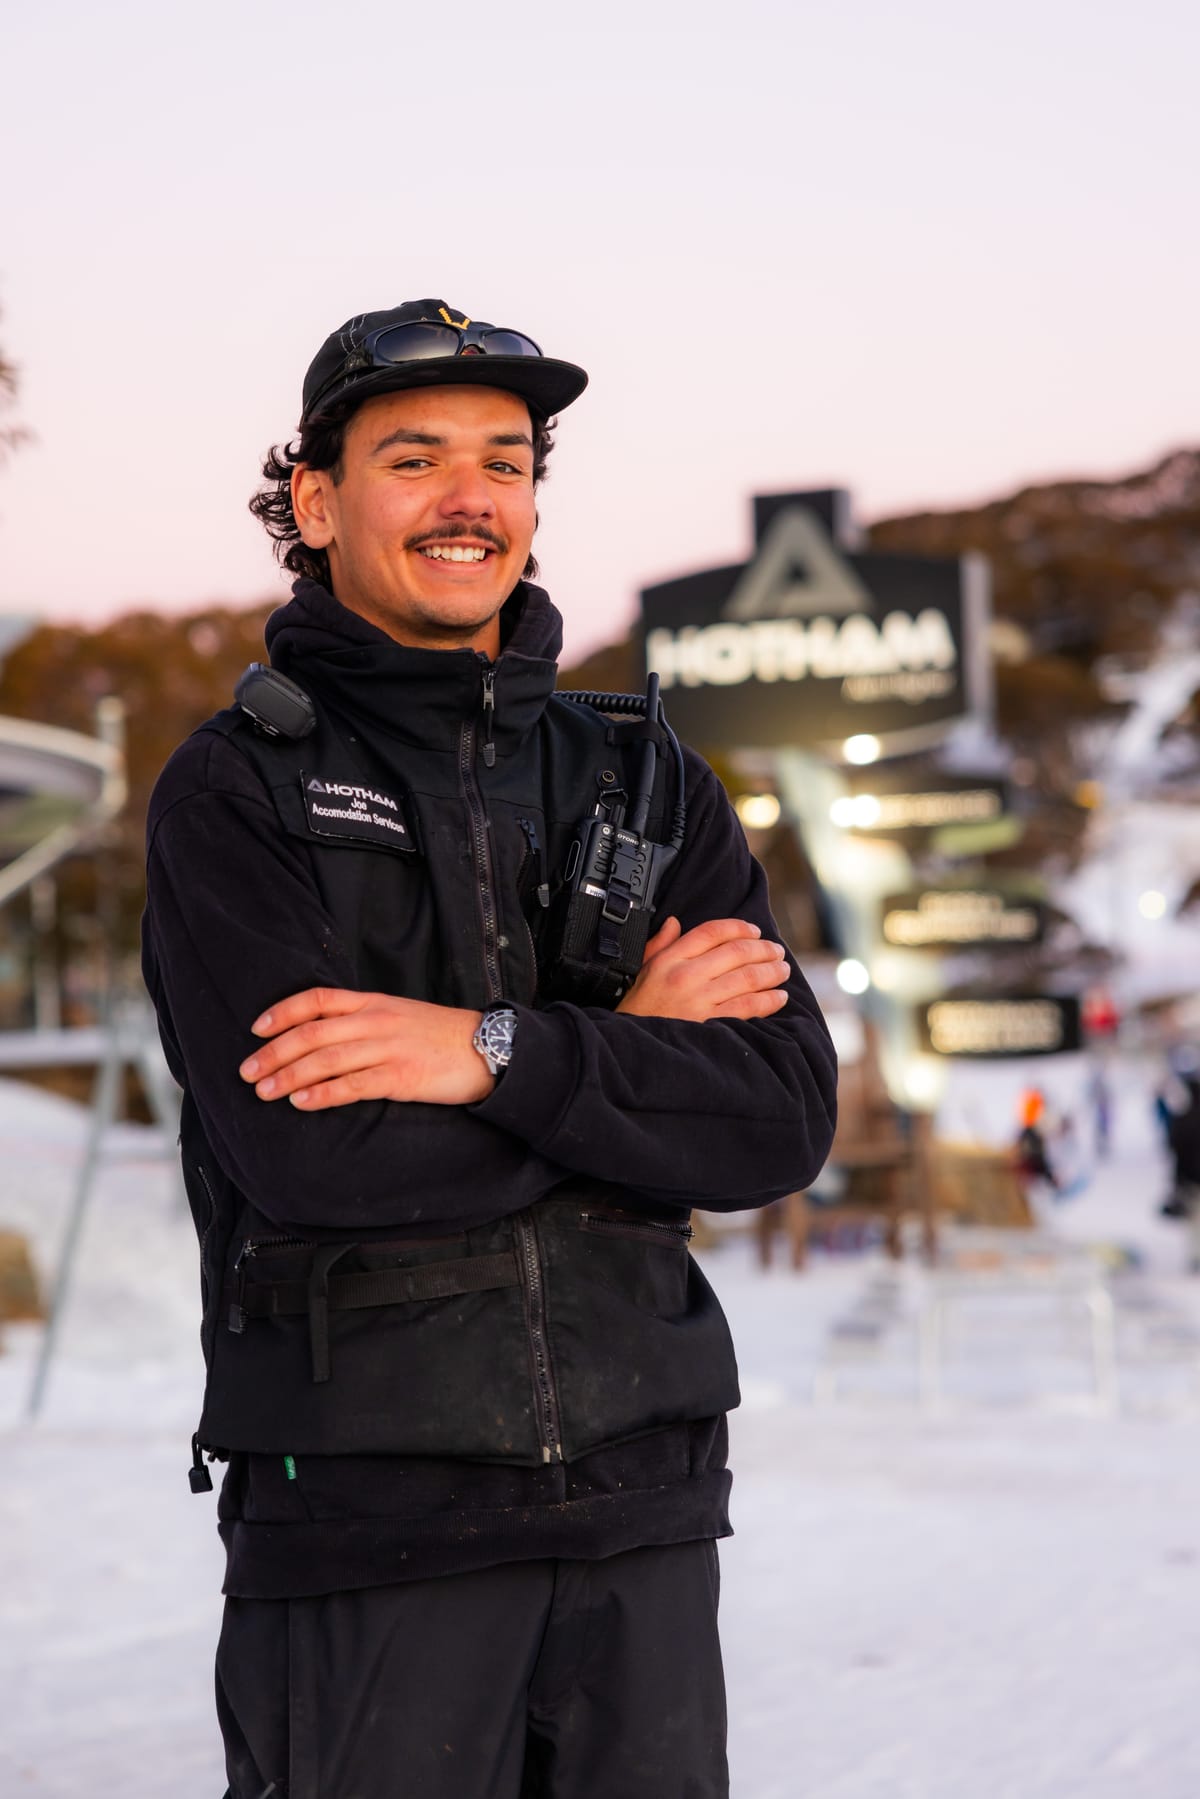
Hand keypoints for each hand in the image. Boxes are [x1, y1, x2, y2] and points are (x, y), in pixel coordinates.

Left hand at [238, 989, 490, 1110]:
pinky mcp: (401, 1077)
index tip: (256, 1029)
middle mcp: (376, 1021)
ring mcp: (388, 1048)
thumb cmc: (443, 1036)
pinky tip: (301, 1103)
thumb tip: (325, 1038)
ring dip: (289, 1076)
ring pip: (326, 1060)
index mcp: (374, 1003)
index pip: (318, 1000)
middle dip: (274, 1052)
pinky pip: (353, 1086)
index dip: (283, 1013)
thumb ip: (365, 1021)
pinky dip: (323, 1094)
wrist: (489, 1048)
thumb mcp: (401, 1016)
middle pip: (312, 1033)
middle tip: (246, 1071)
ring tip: (264, 1091)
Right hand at [617, 916, 789, 1021]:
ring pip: (747, 978)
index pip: (711, 932)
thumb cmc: (638, 1008)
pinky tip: (780, 997)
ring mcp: (699, 1000)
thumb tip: (674, 922)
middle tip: (777, 951)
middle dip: (763, 949)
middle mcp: (685, 976)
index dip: (739, 927)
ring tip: (783, 971)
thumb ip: (660, 944)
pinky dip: (769, 1000)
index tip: (755, 931)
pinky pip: (748, 1007)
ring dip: (772, 972)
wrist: (630, 1046)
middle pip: (736, 952)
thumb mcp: (643, 970)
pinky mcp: (710, 1024)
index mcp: (670, 959)